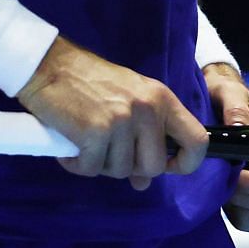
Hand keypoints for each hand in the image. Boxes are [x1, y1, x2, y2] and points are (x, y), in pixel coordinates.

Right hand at [17, 37, 208, 189]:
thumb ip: (143, 137)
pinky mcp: (95, 131)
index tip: (167, 167)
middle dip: (130, 168)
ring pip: (120, 171)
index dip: (186, 163)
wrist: (51, 65)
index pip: (197, 140)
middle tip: (108, 151)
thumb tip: (144, 182)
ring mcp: (122, 120)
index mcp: (162, 99)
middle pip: (154, 166)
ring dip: (100, 163)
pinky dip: (77, 164)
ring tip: (87, 140)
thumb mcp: (128, 102)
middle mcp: (147, 109)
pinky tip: (71, 146)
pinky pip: (91, 169)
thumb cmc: (90, 83)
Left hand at [204, 63, 248, 232]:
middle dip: (246, 199)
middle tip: (222, 183)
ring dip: (245, 212)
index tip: (231, 175)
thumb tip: (239, 128)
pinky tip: (223, 202)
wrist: (215, 99)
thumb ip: (236, 107)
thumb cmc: (225, 94)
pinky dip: (240, 218)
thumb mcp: (229, 92)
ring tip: (224, 194)